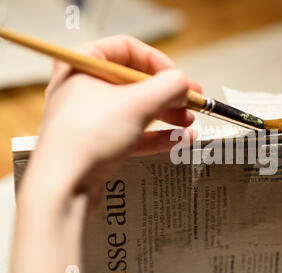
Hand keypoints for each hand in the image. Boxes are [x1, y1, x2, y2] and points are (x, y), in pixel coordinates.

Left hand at [38, 35, 200, 213]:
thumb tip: (185, 84)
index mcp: (83, 64)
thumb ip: (169, 88)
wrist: (63, 186)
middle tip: (190, 102)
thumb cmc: (87, 137)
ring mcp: (92, 117)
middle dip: (168, 93)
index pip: (129, 49)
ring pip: (137, 109)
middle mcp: (85, 87)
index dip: (159, 62)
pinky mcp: (99, 143)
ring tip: (189, 122)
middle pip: (136, 81)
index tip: (179, 79)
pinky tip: (181, 139)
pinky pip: (134, 133)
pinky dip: (158, 135)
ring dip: (167, 114)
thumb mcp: (137, 104)